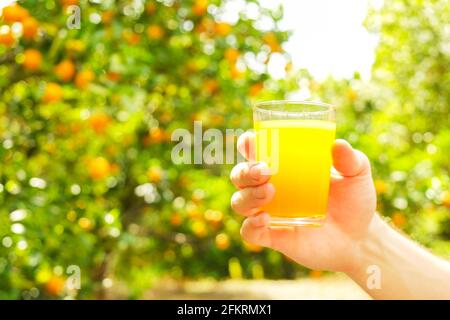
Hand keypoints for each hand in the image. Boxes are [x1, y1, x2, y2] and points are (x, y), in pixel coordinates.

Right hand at [230, 131, 376, 272]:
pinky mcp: (273, 236)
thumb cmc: (353, 200)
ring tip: (269, 193)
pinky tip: (265, 219)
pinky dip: (251, 225)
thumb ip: (350, 159)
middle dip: (245, 171)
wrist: (359, 238)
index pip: (256, 151)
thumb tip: (338, 145)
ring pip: (240, 201)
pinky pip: (249, 231)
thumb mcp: (357, 175)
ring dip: (248, 196)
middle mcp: (270, 187)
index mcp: (284, 167)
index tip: (252, 141)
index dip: (248, 144)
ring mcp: (269, 212)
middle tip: (264, 171)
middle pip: (240, 175)